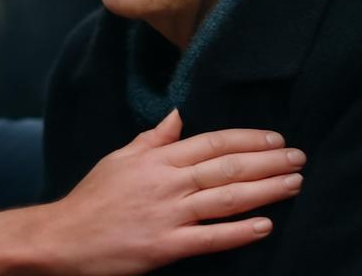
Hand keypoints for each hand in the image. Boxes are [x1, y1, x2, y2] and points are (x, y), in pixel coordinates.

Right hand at [0, 109, 304, 274]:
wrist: (62, 238)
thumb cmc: (92, 199)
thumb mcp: (119, 159)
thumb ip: (153, 139)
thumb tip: (177, 115)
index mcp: (159, 159)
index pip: (214, 142)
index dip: (249, 139)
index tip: (276, 139)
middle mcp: (169, 182)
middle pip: (228, 167)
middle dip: (269, 162)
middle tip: (299, 158)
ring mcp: (168, 214)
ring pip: (227, 198)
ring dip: (266, 190)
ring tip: (295, 184)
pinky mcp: (165, 246)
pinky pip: (210, 237)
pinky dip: (240, 231)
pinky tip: (265, 225)